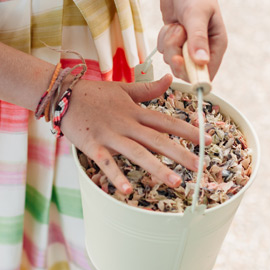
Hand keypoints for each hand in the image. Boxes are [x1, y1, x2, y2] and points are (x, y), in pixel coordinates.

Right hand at [61, 74, 208, 193]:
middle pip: (158, 140)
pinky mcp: (92, 146)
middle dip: (181, 154)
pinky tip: (128, 191)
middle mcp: (126, 124)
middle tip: (200, 167)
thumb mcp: (123, 88)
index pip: (166, 121)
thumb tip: (170, 78)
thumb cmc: (93, 93)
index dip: (188, 130)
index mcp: (135, 111)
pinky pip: (106, 164)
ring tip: (175, 182)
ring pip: (137, 153)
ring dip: (157, 168)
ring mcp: (110, 135)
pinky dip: (117, 176)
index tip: (208, 140)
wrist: (62, 94)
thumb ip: (147, 89)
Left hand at [157, 0, 226, 79]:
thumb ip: (198, 38)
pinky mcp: (175, 42)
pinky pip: (164, 51)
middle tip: (176, 35)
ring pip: (172, 60)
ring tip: (177, 24)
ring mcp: (188, 47)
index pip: (207, 72)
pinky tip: (171, 23)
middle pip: (186, 70)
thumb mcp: (196, 14)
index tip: (179, 61)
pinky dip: (163, 38)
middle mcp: (203, 49)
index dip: (193, 73)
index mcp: (216, 45)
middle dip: (176, 54)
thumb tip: (202, 62)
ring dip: (169, 43)